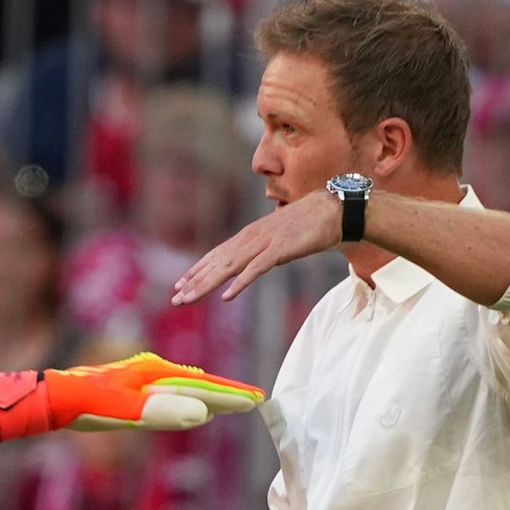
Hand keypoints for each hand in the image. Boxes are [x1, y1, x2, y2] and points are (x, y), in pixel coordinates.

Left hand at [0, 352, 264, 438]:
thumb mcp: (126, 410)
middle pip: (199, 383)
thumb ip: (162, 411)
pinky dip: (189, 399)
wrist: (54, 398)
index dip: (231, 396)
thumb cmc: (87, 404)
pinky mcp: (132, 389)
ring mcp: (143, 379)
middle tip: (255, 400)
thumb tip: (203, 413)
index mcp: (156, 375)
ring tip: (232, 403)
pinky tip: (191, 408)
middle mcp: (153, 372)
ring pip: (186, 388)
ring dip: (210, 396)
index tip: (257, 400)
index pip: (203, 386)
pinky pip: (170, 394)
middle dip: (227, 393)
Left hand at [172, 194, 341, 304]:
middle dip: (195, 282)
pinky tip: (227, 296)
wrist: (333, 210)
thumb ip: (263, 249)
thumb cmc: (308, 225)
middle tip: (176, 299)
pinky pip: (257, 269)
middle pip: (217, 263)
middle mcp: (251, 238)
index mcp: (250, 236)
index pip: (217, 255)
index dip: (197, 270)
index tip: (180, 285)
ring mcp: (265, 243)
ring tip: (189, 299)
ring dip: (207, 284)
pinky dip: (241, 282)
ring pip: (229, 267)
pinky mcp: (280, 249)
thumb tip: (254, 261)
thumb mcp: (278, 239)